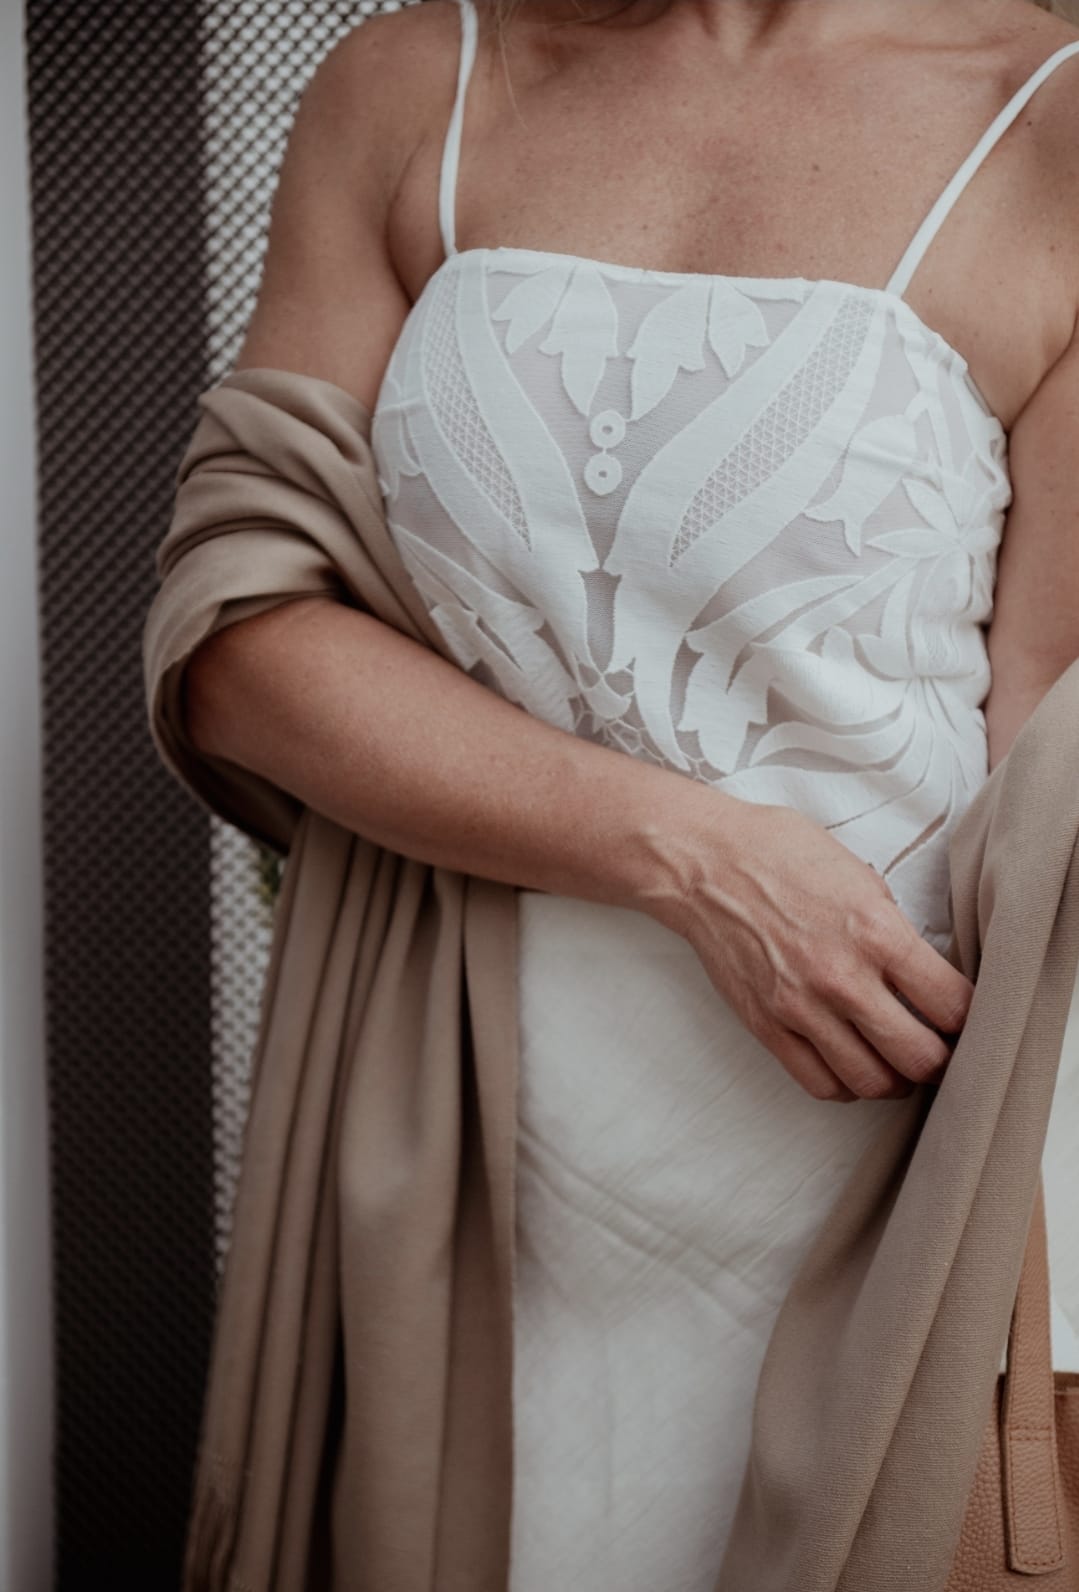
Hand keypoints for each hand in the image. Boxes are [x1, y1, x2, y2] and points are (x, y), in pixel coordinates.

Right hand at [658, 795, 973, 1102]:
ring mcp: (801, 1007)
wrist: (704, 863)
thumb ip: (893, 927)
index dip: (971, 1018)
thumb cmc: (779, 854)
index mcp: (876, 931)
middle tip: (941, 1050)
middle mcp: (842, 976)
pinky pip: (819, 1083)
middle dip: (942, 1060)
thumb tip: (921, 971)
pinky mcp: (767, 1025)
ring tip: (898, 1063)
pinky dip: (846, 1086)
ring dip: (896, 1080)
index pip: (952, 1005)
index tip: (966, 1017)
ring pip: (873, 1082)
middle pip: (920, 1057)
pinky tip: (852, 1066)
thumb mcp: (858, 875)